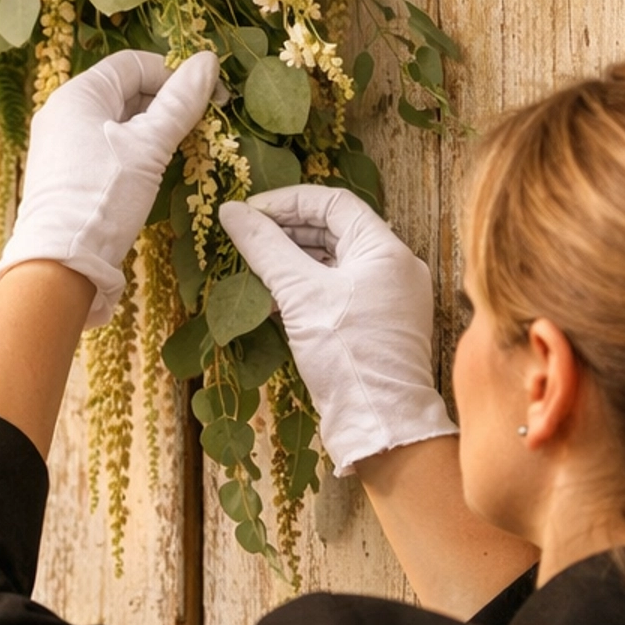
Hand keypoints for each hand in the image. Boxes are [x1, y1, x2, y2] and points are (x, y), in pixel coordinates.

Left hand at [0, 49, 218, 325]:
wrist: (61, 263)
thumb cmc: (105, 196)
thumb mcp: (150, 146)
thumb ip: (180, 103)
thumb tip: (208, 61)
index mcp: (78, 93)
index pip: (134, 64)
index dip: (175, 74)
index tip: (210, 98)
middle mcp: (63, 112)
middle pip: (126, 91)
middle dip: (167, 103)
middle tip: (203, 126)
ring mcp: (62, 144)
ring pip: (118, 122)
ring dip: (154, 130)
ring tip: (183, 149)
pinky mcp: (66, 173)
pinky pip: (106, 147)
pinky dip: (135, 151)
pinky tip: (154, 170)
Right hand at [219, 185, 456, 475]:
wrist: (379, 423)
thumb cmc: (348, 355)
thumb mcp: (300, 295)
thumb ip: (266, 248)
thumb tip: (232, 212)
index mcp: (385, 250)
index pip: (333, 203)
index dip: (287, 201)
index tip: (248, 212)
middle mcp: (392, 267)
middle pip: (333, 230)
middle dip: (286, 231)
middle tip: (246, 236)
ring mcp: (386, 298)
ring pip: (332, 262)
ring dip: (291, 261)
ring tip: (252, 266)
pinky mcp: (374, 325)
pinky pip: (336, 291)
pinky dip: (304, 288)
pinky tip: (270, 298)